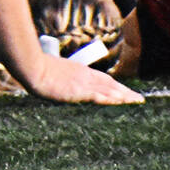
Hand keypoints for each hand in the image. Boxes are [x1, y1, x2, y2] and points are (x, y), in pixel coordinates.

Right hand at [18, 53, 143, 105]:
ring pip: (110, 90)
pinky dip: (113, 99)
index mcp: (78, 70)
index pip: (101, 78)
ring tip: (137, 101)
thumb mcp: (49, 71)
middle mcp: (84, 75)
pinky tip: (123, 102)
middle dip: (125, 91)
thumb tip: (55, 79)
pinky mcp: (80, 91)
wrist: (31, 67)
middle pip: (110, 84)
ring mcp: (83, 82)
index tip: (124, 90)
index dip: (114, 85)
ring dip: (125, 96)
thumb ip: (57, 75)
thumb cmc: (35, 67)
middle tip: (138, 98)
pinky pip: (101, 96)